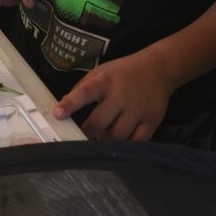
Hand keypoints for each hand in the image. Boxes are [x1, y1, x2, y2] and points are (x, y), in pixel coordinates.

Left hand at [53, 51, 172, 140]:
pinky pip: (136, 142)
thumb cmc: (123, 72)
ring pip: (118, 135)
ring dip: (105, 141)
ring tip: (99, 140)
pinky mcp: (152, 121)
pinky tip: (118, 144)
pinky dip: (125, 146)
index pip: (85, 93)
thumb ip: (83, 88)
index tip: (57, 114)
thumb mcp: (101, 72)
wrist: (158, 69)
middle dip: (88, 132)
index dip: (70, 104)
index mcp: (105, 81)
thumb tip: (63, 106)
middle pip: (101, 121)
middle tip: (81, 137)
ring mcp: (138, 110)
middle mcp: (121, 96)